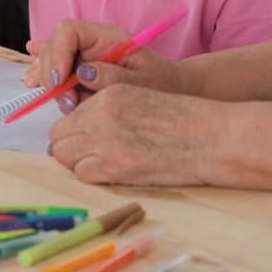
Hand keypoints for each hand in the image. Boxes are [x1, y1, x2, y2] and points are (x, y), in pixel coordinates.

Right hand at [25, 19, 189, 112]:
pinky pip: (54, 67)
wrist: (170, 90)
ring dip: (48, 80)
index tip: (60, 80)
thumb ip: (113, 76)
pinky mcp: (79, 70)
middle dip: (52, 73)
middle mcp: (91, 43)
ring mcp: (83, 56)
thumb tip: (83, 73)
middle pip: (54, 45)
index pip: (68, 31)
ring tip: (60, 100)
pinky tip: (32, 81)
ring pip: (50, 60)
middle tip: (67, 102)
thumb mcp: (143, 82)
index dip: (57, 52)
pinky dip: (43, 75)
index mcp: (108, 37)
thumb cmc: (161, 84)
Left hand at [48, 85, 222, 185]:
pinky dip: (94, 177)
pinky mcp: (115, 166)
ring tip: (107, 165)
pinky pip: (83, 174)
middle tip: (92, 158)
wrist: (212, 136)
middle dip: (71, 149)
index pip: (68, 117)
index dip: (74, 133)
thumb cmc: (184, 122)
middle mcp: (102, 114)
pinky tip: (116, 172)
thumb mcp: (140, 101)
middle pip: (59, 137)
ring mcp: (106, 140)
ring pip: (65, 157)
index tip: (85, 143)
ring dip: (81, 163)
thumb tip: (80, 136)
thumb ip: (109, 113)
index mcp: (109, 94)